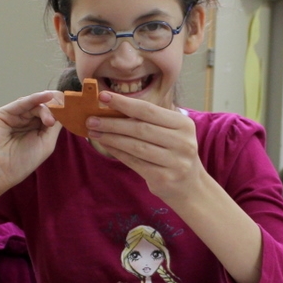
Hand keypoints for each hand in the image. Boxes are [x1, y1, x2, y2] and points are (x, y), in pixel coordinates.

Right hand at [0, 91, 62, 196]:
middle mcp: (25, 121)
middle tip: (64, 112)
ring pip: (35, 105)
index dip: (62, 112)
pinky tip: (48, 96)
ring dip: (46, 109)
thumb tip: (65, 109)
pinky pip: (23, 103)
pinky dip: (35, 98)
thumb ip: (54, 126)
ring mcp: (14, 116)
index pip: (51, 116)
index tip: (75, 110)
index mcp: (35, 130)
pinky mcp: (4, 113)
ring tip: (51, 120)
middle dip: (56, 109)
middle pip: (44, 108)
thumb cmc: (20, 162)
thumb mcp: (45, 143)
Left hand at [85, 91, 203, 207]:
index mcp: (183, 124)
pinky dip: (118, 152)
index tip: (103, 97)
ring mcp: (175, 161)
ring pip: (136, 146)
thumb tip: (112, 108)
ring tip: (95, 131)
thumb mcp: (170, 133)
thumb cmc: (174, 153)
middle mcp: (182, 142)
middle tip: (91, 118)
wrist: (190, 186)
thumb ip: (148, 121)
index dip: (124, 103)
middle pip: (140, 128)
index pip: (149, 110)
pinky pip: (135, 162)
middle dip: (113, 122)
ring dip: (112, 138)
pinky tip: (106, 145)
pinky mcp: (164, 178)